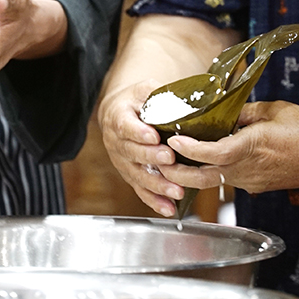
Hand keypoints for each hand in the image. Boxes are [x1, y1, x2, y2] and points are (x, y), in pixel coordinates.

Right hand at [98, 80, 185, 216]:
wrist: (119, 114)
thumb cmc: (137, 101)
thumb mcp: (145, 90)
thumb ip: (159, 95)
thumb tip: (182, 101)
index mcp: (118, 117)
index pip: (125, 125)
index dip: (138, 132)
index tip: (153, 135)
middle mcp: (116, 142)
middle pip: (131, 153)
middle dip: (151, 157)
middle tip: (170, 159)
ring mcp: (122, 161)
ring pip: (137, 175)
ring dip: (156, 184)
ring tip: (176, 191)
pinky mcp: (130, 175)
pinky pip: (140, 190)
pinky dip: (154, 201)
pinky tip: (169, 209)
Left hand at [159, 101, 298, 193]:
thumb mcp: (273, 110)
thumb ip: (244, 111)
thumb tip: (223, 111)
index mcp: (250, 148)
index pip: (212, 153)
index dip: (189, 149)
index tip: (172, 140)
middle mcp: (246, 170)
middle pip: (203, 178)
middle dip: (177, 171)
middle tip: (159, 159)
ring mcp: (250, 181)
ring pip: (212, 181)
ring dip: (191, 172)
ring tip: (172, 160)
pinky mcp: (255, 185)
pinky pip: (227, 180)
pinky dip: (211, 172)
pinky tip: (202, 161)